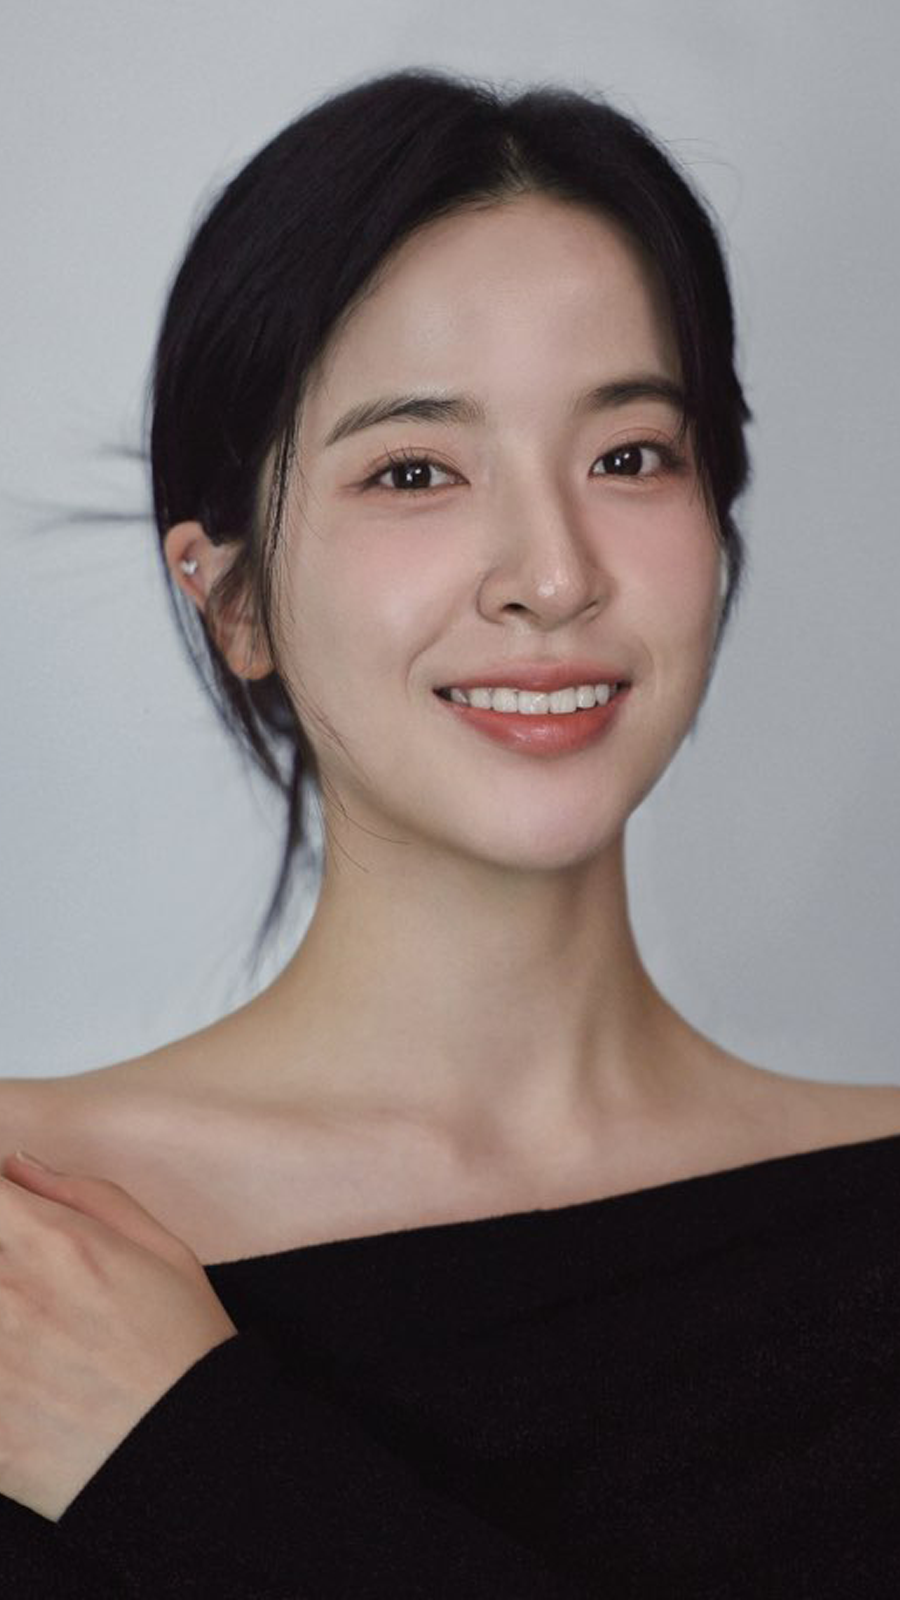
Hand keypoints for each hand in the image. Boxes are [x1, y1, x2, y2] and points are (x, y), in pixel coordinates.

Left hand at [0, 1150, 238, 1521]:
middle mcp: (6, 1290)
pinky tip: (23, 1373)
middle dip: (1, 1258)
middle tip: (22, 1276)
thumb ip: (82, 1194)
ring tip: (30, 1329)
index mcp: (51, 1240)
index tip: (10, 1217)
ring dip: (0, 1302)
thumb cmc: (182, 1347)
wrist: (187, 1458)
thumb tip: (17, 1166)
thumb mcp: (160, 1248)